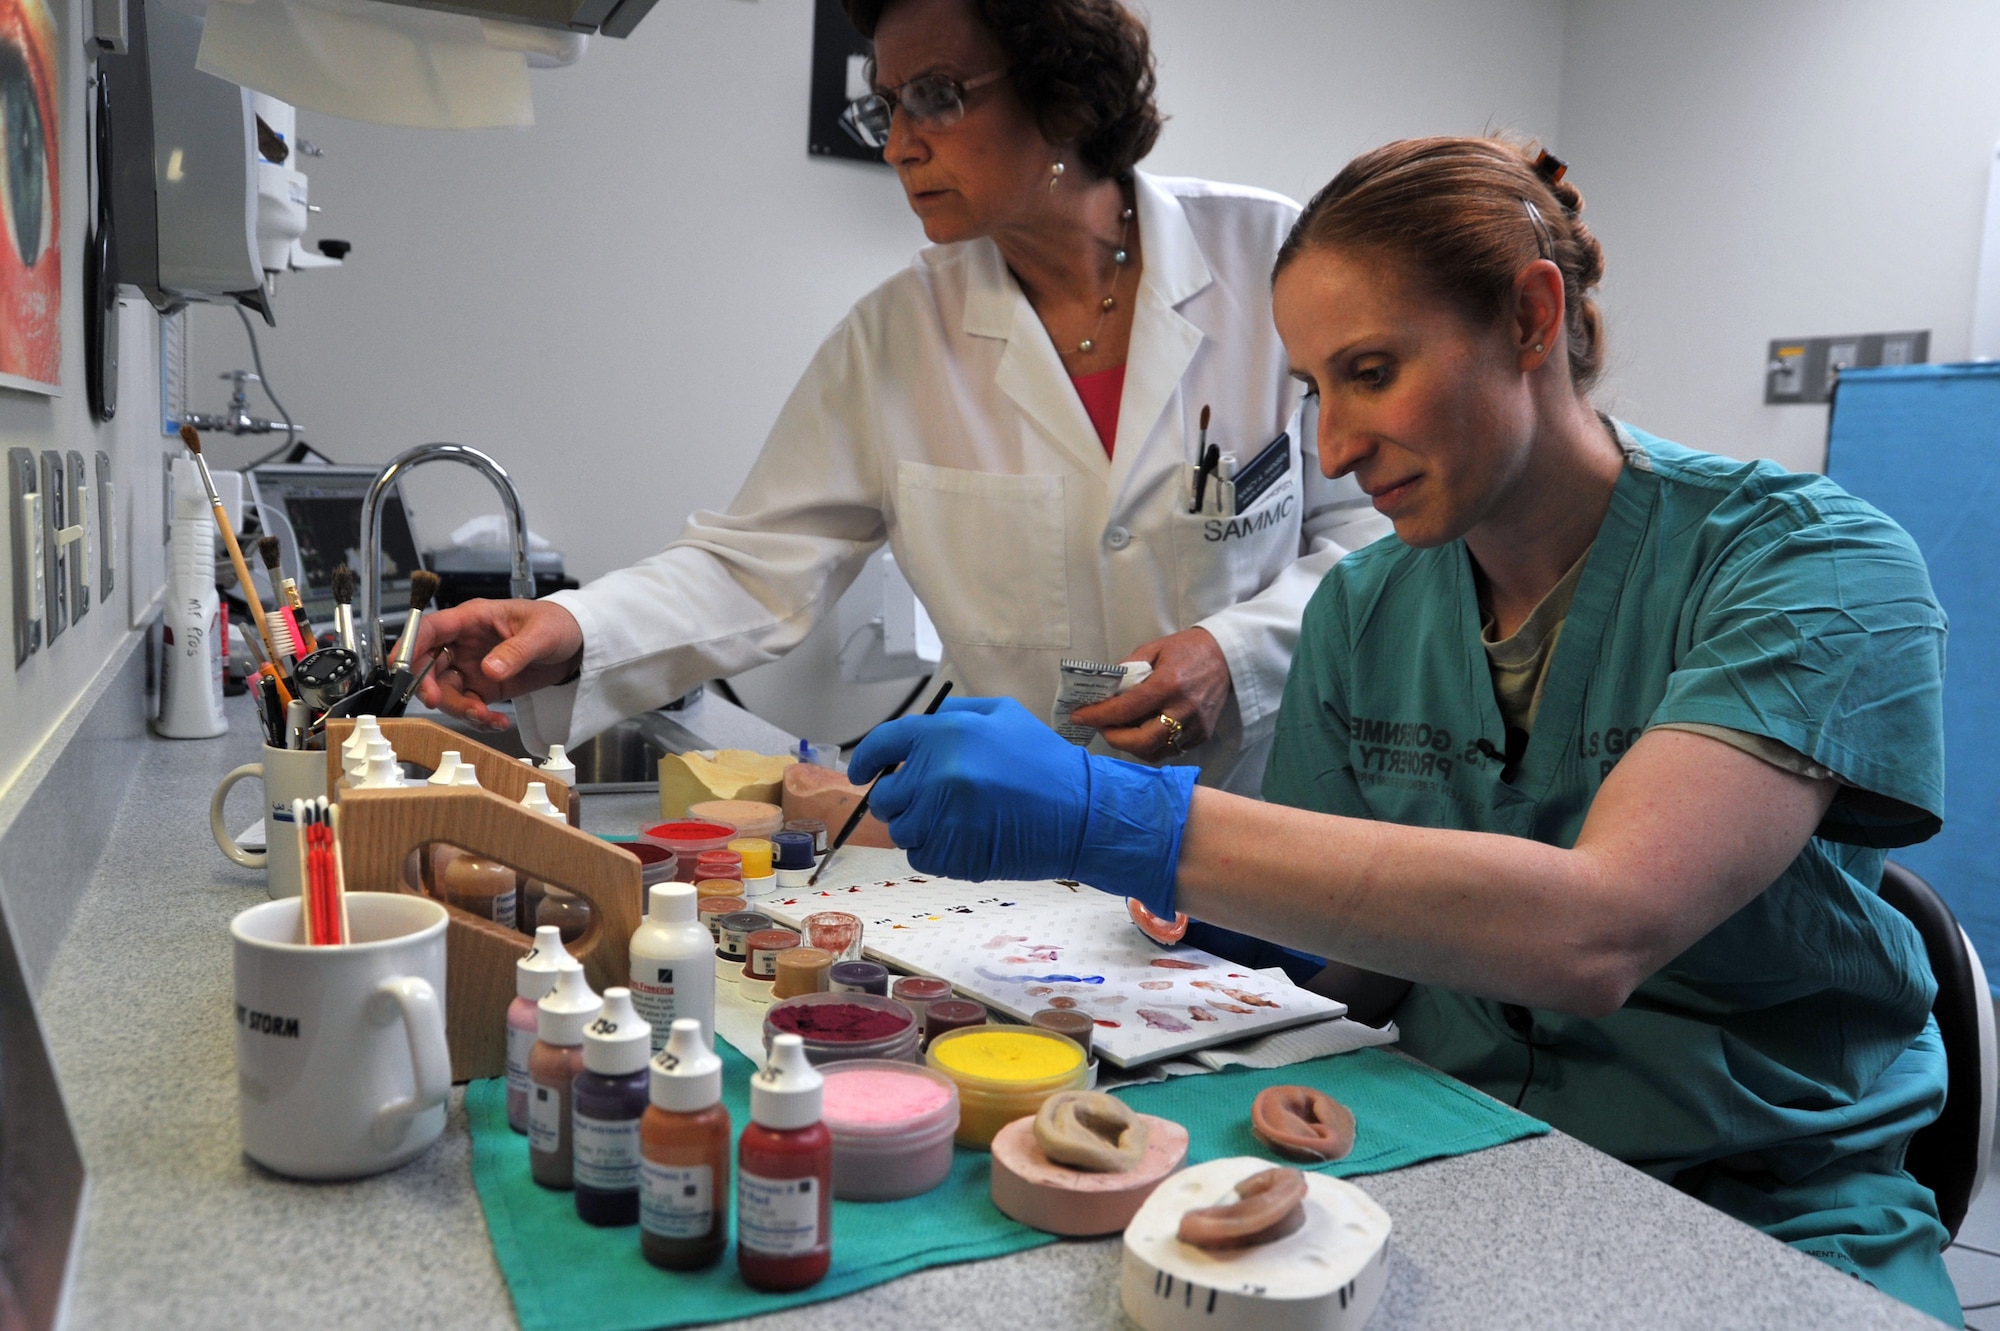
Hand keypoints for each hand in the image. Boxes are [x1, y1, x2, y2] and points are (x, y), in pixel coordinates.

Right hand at [412, 598, 582, 727]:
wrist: (575, 645)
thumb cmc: (556, 623)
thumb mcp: (541, 634)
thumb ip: (515, 651)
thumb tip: (489, 669)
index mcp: (472, 619)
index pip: (430, 628)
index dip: (408, 646)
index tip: (398, 667)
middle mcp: (464, 644)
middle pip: (429, 665)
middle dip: (429, 686)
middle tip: (438, 701)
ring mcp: (471, 667)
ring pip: (446, 692)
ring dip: (459, 709)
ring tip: (486, 716)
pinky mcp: (483, 688)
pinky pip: (468, 706)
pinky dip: (479, 719)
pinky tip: (497, 722)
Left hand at [850, 696, 1195, 912]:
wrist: (1082, 813)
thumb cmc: (1045, 763)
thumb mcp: (1003, 716)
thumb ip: (953, 716)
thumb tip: (915, 729)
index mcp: (946, 734)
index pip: (883, 745)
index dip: (866, 759)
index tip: (861, 772)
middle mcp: (936, 774)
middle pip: (887, 795)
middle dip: (903, 797)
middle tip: (936, 799)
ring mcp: (942, 818)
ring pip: (900, 829)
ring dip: (919, 826)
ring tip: (959, 819)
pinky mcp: (951, 855)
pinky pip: (919, 856)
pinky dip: (934, 851)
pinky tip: (967, 838)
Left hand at [1071, 627, 1230, 760]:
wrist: (1228, 656)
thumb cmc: (1188, 649)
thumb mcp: (1153, 649)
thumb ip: (1127, 670)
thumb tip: (1104, 690)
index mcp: (1168, 684)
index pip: (1126, 709)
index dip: (1098, 716)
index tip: (1079, 716)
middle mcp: (1183, 709)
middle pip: (1141, 742)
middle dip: (1114, 738)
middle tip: (1102, 727)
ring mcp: (1195, 726)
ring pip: (1155, 752)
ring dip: (1131, 745)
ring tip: (1121, 729)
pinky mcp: (1203, 735)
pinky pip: (1170, 750)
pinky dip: (1151, 745)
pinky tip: (1144, 731)